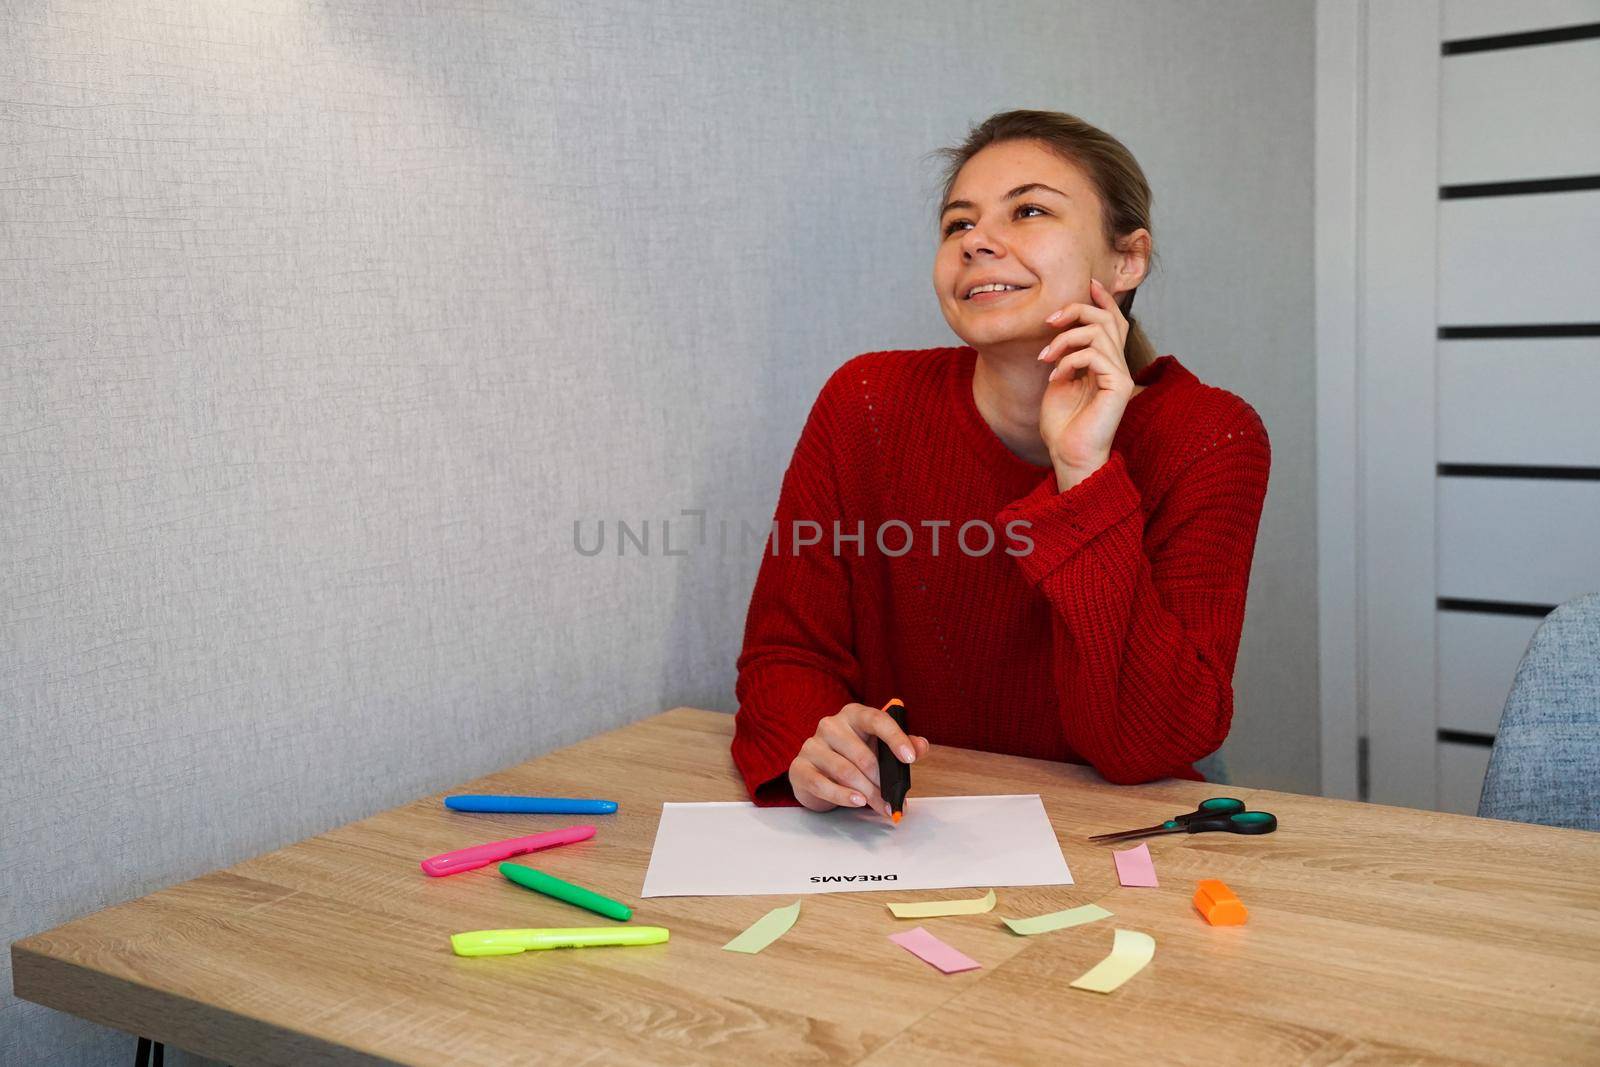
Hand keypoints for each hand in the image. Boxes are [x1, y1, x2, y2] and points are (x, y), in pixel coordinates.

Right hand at [788, 703, 930, 814]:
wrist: (817, 773)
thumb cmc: (853, 757)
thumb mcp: (880, 749)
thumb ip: (903, 745)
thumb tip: (921, 746)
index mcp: (854, 715)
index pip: (876, 719)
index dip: (895, 738)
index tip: (910, 758)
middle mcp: (830, 725)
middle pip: (862, 755)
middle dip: (882, 782)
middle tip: (895, 800)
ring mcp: (812, 745)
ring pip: (845, 772)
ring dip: (867, 794)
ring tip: (881, 806)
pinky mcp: (799, 767)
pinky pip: (822, 784)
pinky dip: (842, 796)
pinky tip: (857, 802)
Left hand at [1037, 278, 1135, 488]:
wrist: (1068, 454)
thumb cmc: (1061, 423)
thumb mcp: (1058, 379)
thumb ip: (1065, 353)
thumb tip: (1061, 328)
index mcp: (1105, 362)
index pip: (1112, 321)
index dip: (1103, 299)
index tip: (1088, 283)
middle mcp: (1117, 365)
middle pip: (1106, 318)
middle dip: (1076, 310)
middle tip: (1049, 321)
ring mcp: (1121, 375)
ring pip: (1098, 332)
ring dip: (1064, 340)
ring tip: (1045, 358)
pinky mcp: (1119, 385)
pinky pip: (1094, 355)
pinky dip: (1069, 360)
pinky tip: (1055, 377)